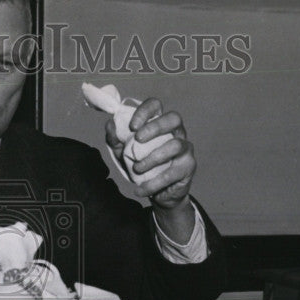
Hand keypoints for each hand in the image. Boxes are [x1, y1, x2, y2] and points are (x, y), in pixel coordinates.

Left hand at [104, 97, 195, 211]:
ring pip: (175, 145)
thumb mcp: (123, 152)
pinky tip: (139, 190)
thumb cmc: (141, 167)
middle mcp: (176, 132)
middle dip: (155, 127)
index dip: (144, 112)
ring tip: (137, 169)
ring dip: (153, 157)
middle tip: (138, 140)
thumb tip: (110, 124)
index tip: (132, 127)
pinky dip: (153, 183)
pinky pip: (172, 173)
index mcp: (159, 123)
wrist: (158, 194)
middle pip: (173, 118)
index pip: (156, 106)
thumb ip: (115, 139)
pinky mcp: (188, 167)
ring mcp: (185, 148)